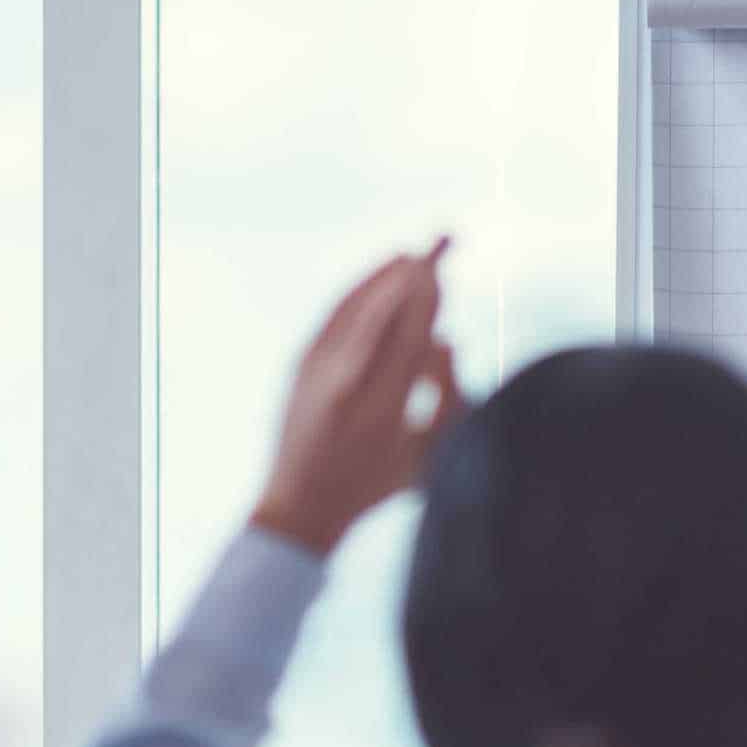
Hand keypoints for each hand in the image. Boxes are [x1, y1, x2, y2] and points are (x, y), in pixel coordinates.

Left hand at [250, 241, 464, 554]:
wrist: (299, 508)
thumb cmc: (374, 488)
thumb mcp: (427, 453)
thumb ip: (444, 398)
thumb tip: (445, 338)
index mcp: (382, 410)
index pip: (412, 335)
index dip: (430, 296)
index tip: (449, 267)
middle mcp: (344, 384)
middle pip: (385, 310)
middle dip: (416, 272)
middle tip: (444, 238)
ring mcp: (315, 372)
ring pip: (356, 306)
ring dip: (386, 275)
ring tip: (414, 252)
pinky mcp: (298, 367)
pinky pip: (333, 316)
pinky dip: (357, 292)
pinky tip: (376, 277)